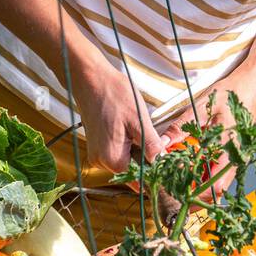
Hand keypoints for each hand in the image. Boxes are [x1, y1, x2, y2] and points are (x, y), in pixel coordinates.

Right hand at [71, 56, 167, 173]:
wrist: (90, 78)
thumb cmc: (113, 94)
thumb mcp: (139, 120)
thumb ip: (151, 146)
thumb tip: (162, 162)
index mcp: (112, 159)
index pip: (140, 177)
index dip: (155, 169)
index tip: (165, 157)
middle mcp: (101, 162)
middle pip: (133, 170)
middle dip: (147, 157)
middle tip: (156, 138)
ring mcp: (97, 154)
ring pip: (126, 160)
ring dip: (138, 149)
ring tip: (140, 128)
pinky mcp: (97, 145)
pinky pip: (118, 152)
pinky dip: (129, 143)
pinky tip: (131, 127)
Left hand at [157, 61, 255, 200]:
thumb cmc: (234, 93)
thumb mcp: (202, 106)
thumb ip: (181, 127)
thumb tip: (162, 143)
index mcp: (229, 150)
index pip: (214, 188)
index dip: (195, 195)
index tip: (176, 190)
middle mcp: (237, 158)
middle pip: (216, 191)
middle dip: (195, 194)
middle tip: (175, 187)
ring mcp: (239, 157)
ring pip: (219, 182)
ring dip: (201, 183)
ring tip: (181, 175)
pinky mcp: (238, 153)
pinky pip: (222, 170)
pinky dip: (207, 172)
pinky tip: (194, 162)